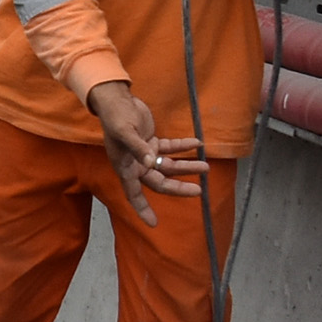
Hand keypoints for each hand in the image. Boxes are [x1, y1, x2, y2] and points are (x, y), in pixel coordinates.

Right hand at [88, 81, 208, 226]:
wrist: (115, 98)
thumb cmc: (115, 117)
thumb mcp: (125, 132)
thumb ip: (138, 148)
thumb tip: (151, 163)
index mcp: (125, 167)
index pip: (133, 193)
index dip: (143, 209)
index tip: (153, 223)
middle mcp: (136, 164)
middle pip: (160, 182)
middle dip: (179, 187)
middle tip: (198, 190)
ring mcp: (144, 153)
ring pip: (169, 167)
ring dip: (187, 167)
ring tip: (205, 166)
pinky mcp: (151, 141)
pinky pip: (170, 148)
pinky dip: (183, 147)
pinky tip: (197, 143)